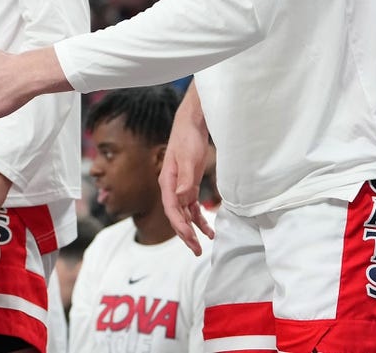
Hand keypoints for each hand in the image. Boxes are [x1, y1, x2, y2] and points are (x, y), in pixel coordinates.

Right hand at [159, 86, 215, 254]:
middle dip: (185, 234)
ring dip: (191, 229)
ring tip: (202, 245)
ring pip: (183, 214)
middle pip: (175, 215)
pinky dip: (198, 218)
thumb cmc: (188, 138)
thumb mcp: (189, 158)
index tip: (191, 239)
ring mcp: (179, 186)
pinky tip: (208, 228)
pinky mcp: (187, 184)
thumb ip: (186, 179)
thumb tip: (182, 199)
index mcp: (167, 181)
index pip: (171, 209)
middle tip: (197, 251)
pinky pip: (191, 207)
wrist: (190, 123)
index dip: (180, 227)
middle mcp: (170, 187)